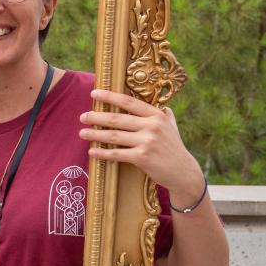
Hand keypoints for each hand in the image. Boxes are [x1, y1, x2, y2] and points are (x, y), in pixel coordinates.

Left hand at [80, 89, 205, 206]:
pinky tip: (91, 151)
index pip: (129, 102)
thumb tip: (158, 102)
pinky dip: (102, 153)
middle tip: (82, 117)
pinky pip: (117, 153)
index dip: (110, 96)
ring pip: (114, 136)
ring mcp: (147, 142)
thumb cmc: (173, 147)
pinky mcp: (142, 157)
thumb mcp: (171, 126)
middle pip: (117, 118)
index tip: (94, 93)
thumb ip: (163, 114)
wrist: (183, 172)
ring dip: (95, 134)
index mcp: (157, 115)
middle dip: (96, 117)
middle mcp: (152, 126)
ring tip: (82, 133)